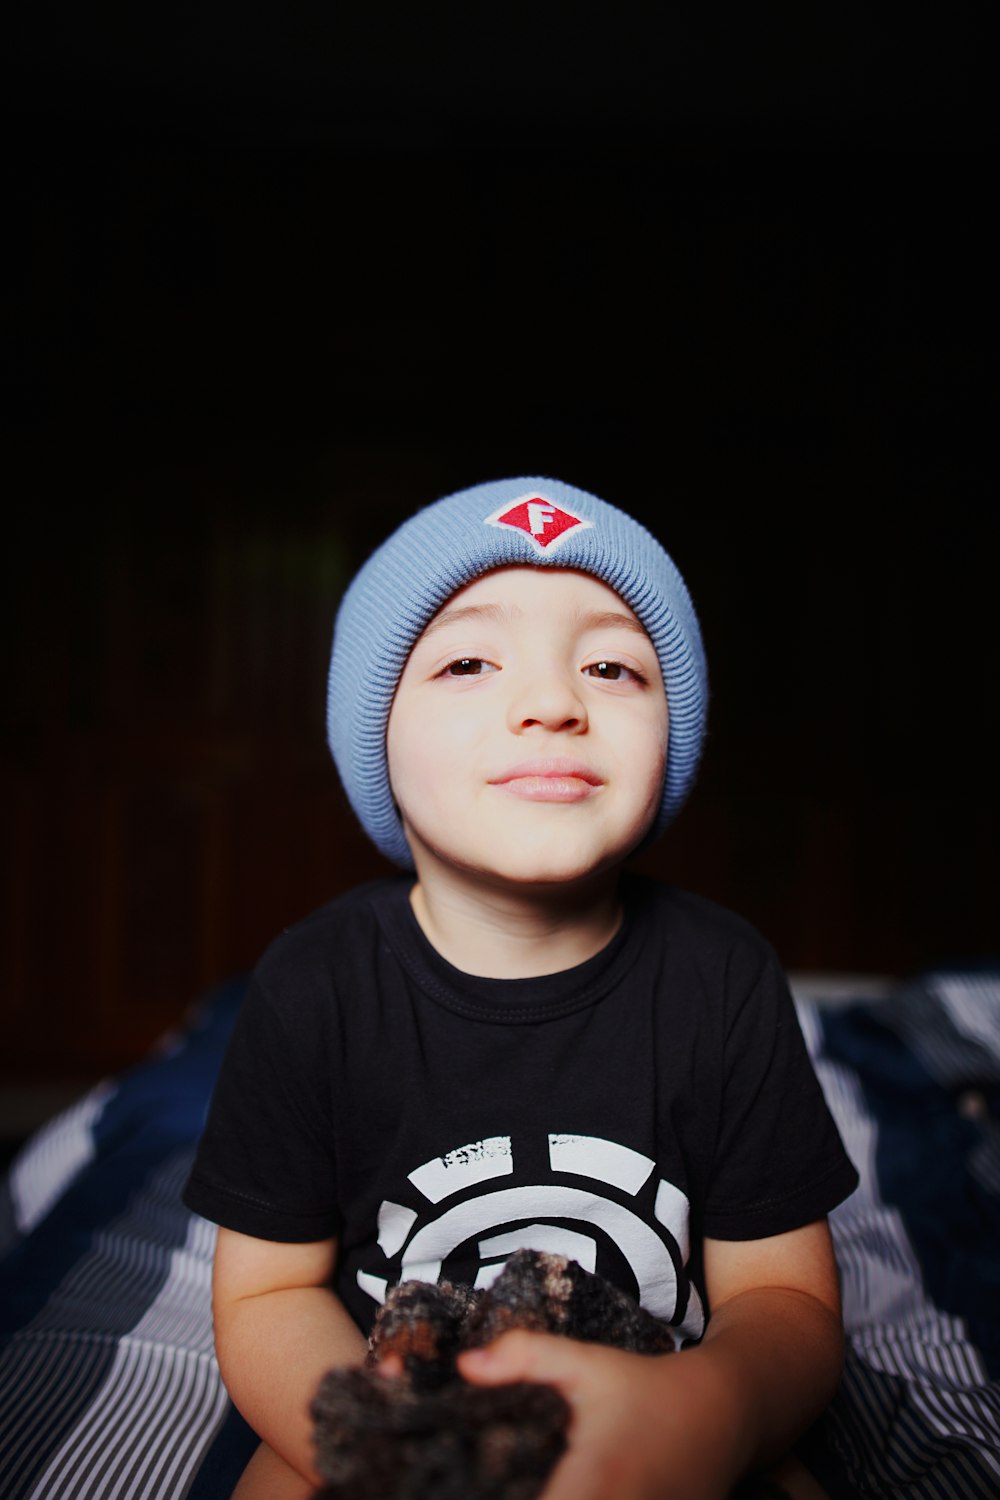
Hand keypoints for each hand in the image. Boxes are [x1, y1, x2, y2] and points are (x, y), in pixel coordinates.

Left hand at [458, 1332, 742, 1499]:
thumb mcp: (587, 1363)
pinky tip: (560, 1491)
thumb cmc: (646, 1387)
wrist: (723, 1412)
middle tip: (487, 1485)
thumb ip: (525, 1357)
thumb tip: (465, 1364)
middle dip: (514, 1499)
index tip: (474, 1488)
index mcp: (597, 1482)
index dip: (499, 1498)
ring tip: (522, 1486)